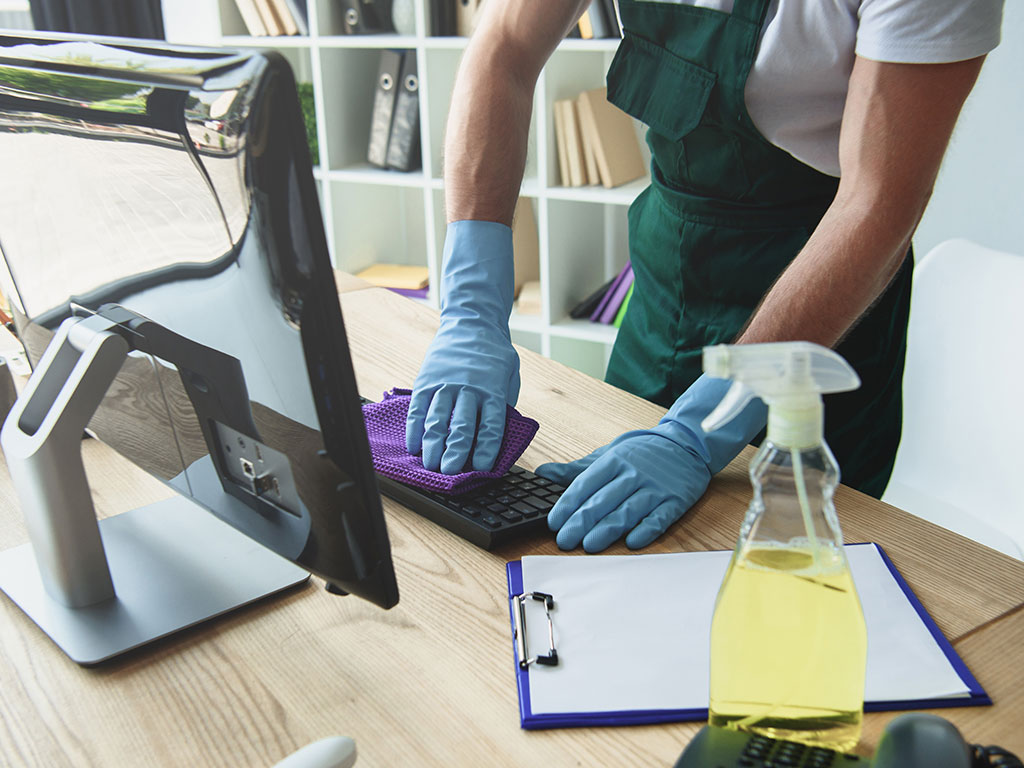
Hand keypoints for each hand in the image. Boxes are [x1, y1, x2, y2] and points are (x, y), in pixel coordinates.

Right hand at [406, 221, 519, 473]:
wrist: (471, 322)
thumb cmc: (494, 355)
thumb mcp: (509, 376)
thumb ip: (503, 404)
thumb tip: (498, 437)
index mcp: (493, 390)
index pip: (491, 426)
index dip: (485, 450)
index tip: (481, 469)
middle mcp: (469, 389)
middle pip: (461, 426)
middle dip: (455, 453)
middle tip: (449, 473)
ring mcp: (445, 384)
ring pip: (437, 419)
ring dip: (432, 445)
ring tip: (429, 465)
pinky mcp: (427, 380)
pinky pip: (418, 409)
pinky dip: (414, 429)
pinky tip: (413, 446)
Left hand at [536, 375, 766, 551]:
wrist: (687, 445)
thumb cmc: (641, 453)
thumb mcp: (608, 454)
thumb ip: (576, 469)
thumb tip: (543, 473)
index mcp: (614, 461)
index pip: (586, 484)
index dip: (568, 504)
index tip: (554, 522)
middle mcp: (633, 474)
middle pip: (603, 501)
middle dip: (581, 522)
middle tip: (564, 540)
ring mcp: (655, 488)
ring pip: (627, 511)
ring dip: (607, 530)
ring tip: (589, 546)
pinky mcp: (675, 501)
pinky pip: (659, 518)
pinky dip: (646, 530)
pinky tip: (633, 542)